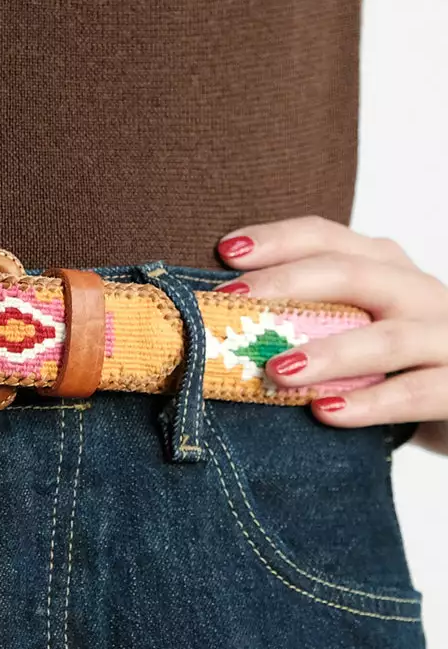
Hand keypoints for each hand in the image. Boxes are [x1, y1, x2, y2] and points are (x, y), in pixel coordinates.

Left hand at [214, 216, 447, 455]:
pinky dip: (370, 403)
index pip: (326, 236)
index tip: (225, 251)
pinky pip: (417, 393)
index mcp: (385, 266)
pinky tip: (325, 411)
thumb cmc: (396, 361)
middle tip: (232, 303)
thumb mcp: (357, 323)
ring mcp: (446, 337)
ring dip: (327, 354)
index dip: (276, 239)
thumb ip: (308, 313)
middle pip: (352, 273)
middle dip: (286, 284)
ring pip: (387, 339)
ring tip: (276, 369)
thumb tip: (222, 318)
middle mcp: (418, 291)